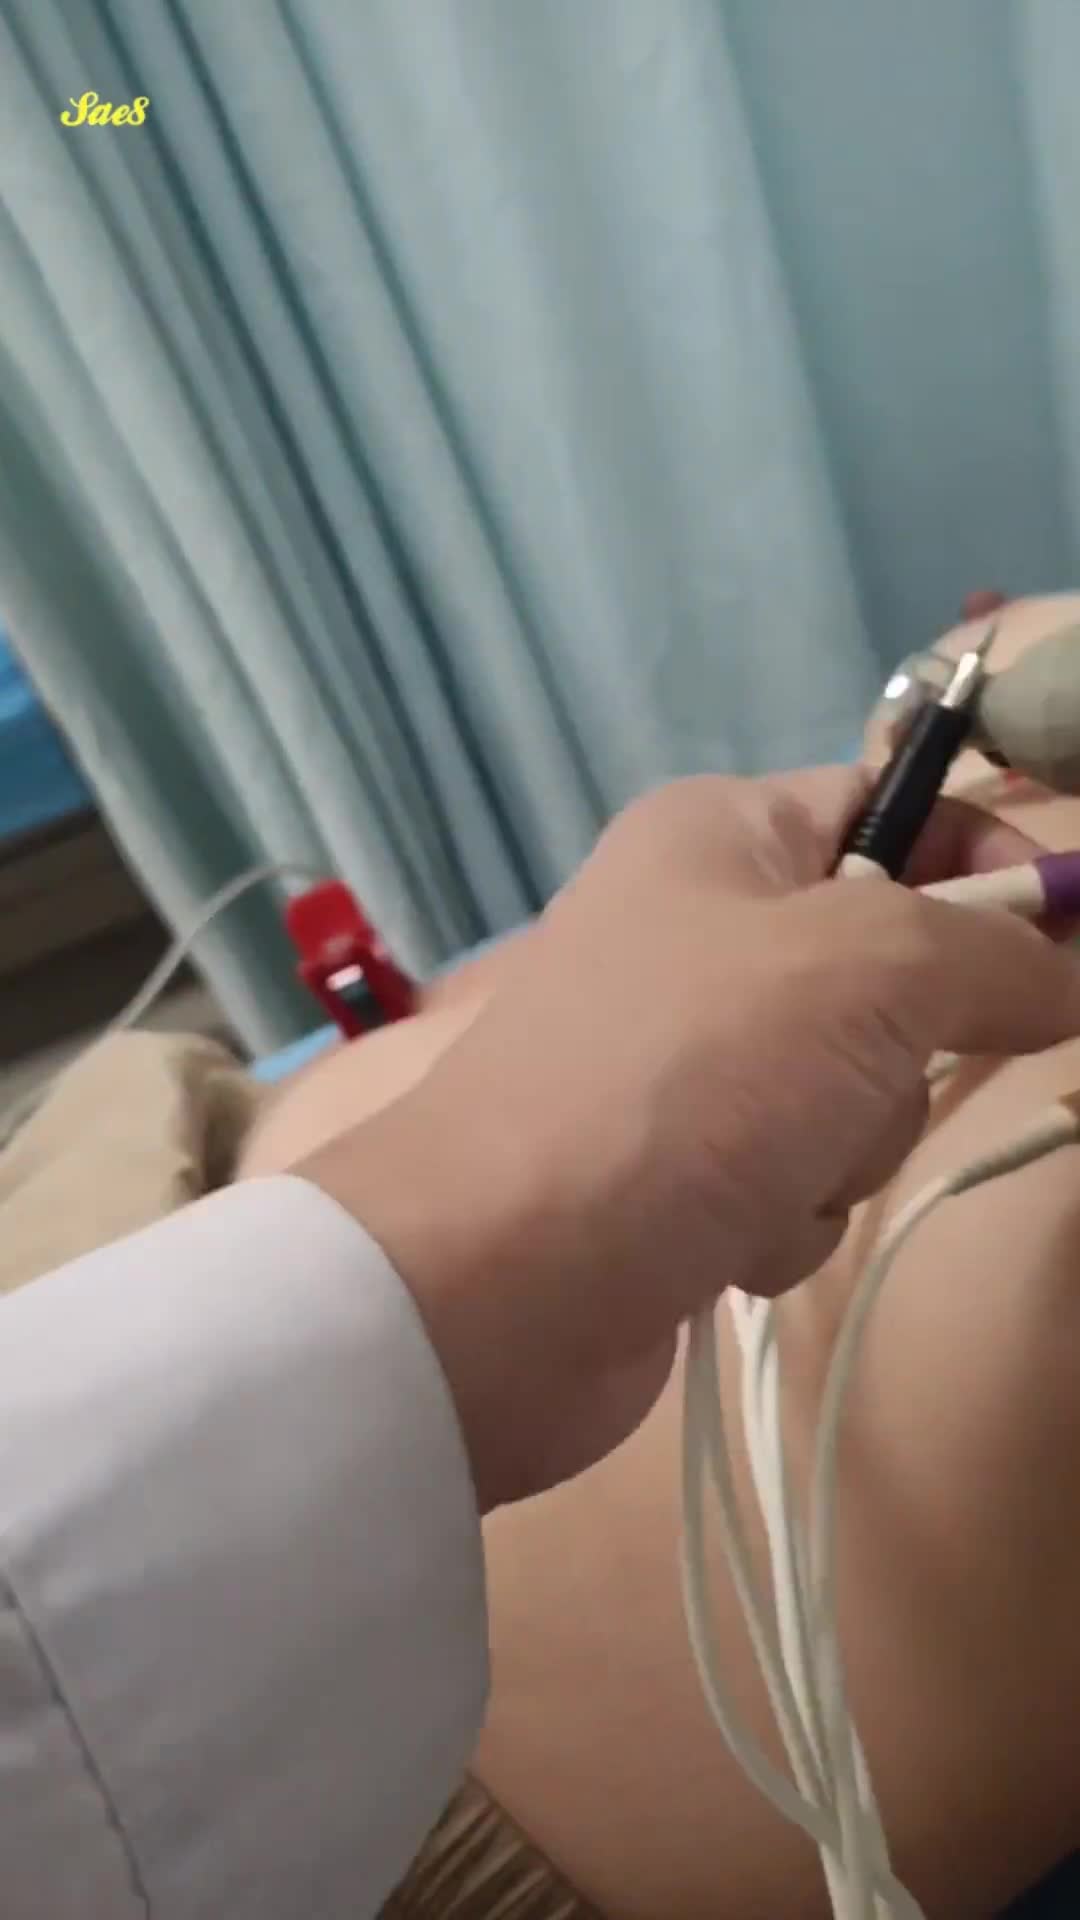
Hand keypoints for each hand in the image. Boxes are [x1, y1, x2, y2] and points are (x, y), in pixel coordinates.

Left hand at [303, 768, 1079, 1507]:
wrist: (498, 1277)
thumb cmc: (683, 1079)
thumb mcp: (867, 971)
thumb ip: (993, 952)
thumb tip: (1063, 967)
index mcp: (720, 834)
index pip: (896, 804)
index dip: (991, 863)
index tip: (1068, 937)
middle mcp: (695, 931)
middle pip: (893, 971)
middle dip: (898, 1052)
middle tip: (847, 1078)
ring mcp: (684, 1061)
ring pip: (857, 1094)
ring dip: (840, 1150)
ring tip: (764, 1170)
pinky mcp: (675, 1174)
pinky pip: (798, 1181)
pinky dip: (781, 1217)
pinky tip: (720, 1237)